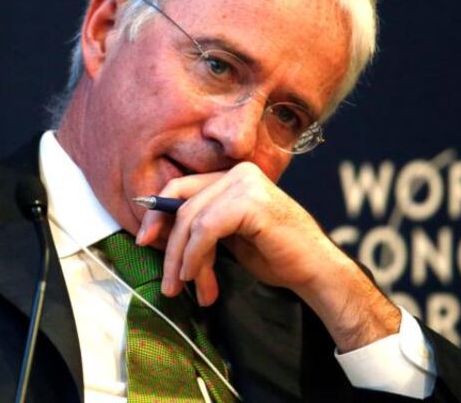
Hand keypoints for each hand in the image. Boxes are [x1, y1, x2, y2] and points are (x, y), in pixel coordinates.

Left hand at [137, 161, 400, 351]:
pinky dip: (195, 256)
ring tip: (184, 287)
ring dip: (183, 260)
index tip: (144, 240)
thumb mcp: (229, 237)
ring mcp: (246, 183)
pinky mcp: (250, 201)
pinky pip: (205, 229)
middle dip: (170, 248)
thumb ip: (200, 228)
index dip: (158, 213)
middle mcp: (239, 172)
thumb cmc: (276, 255)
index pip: (182, 187)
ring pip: (191, 220)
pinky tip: (197, 277)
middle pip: (183, 205)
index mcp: (233, 175)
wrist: (316, 270)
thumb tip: (156, 233)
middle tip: (167, 282)